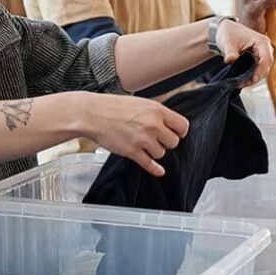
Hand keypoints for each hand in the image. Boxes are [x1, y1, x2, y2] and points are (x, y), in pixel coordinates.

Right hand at [75, 93, 189, 176]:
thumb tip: (170, 124)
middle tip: (157, 139)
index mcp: (157, 110)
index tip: (175, 133)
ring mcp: (143, 139)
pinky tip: (159, 171)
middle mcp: (153, 125)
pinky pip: (150, 164)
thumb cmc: (115, 107)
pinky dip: (155, 169)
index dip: (179, 131)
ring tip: (144, 144)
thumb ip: (157, 114)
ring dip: (154, 151)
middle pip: (174, 142)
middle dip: (166, 142)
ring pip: (161, 153)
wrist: (93, 114)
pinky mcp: (132, 151)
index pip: (183, 126)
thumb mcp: (142, 103)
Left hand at [215, 20, 273, 86]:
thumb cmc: (228, 34)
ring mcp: (262, 55)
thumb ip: (230, 52)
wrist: (225, 32)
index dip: (260, 70)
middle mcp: (265, 49)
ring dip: (253, 78)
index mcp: (262, 42)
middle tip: (242, 84)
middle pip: (266, 67)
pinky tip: (242, 81)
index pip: (266, 59)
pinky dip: (251, 76)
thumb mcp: (227, 43)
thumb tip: (230, 60)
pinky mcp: (257, 60)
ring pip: (263, 71)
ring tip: (240, 83)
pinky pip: (257, 71)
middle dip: (256, 77)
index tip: (252, 79)